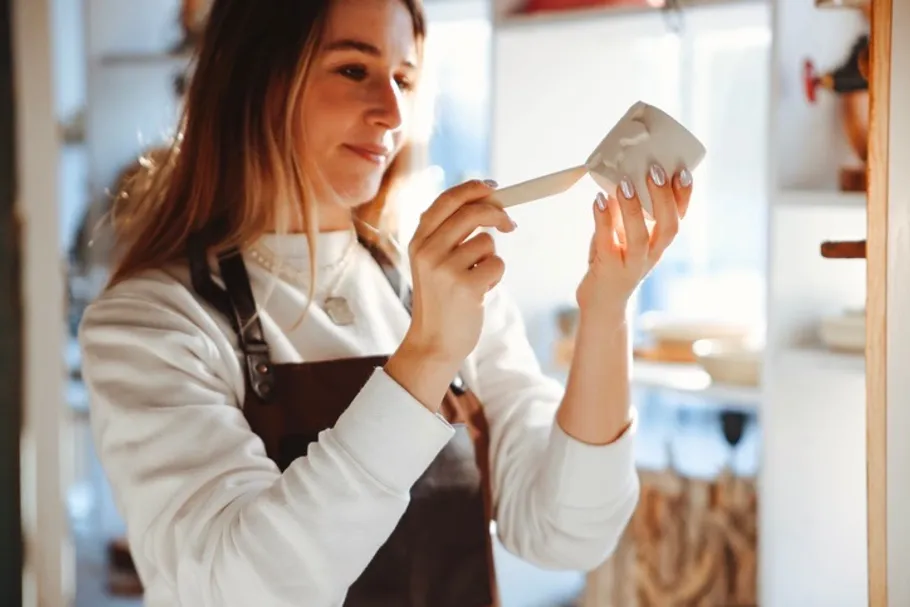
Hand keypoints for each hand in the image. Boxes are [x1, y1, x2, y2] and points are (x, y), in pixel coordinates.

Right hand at [385, 179, 515, 407]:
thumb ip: (448, 234)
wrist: (434, 342)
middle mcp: (427, 251)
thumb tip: (485, 201)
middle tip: (509, 224)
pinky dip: (495, 277)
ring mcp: (445, 269)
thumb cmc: (441, 300)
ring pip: (488, 242)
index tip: (493, 188)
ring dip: (491, 259)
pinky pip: (497, 264)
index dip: (473, 189)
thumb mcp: (432, 263)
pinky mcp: (466, 286)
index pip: (447, 200)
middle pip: (472, 213)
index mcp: (418, 241)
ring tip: (477, 279)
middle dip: (497, 214)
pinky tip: (480, 293)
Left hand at [576, 165, 692, 316]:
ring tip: (625, 184)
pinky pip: (607, 242)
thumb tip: (622, 178)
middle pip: (668, 226)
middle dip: (664, 197)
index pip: (679, 217)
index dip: (684, 195)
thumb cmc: (613, 263)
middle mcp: (652, 254)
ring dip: (634, 209)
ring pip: (640, 238)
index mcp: (660, 243)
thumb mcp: (623, 235)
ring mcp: (631, 264)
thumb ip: (625, 212)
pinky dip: (603, 220)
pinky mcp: (609, 269)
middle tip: (655, 170)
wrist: (602, 304)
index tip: (682, 170)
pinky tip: (598, 201)